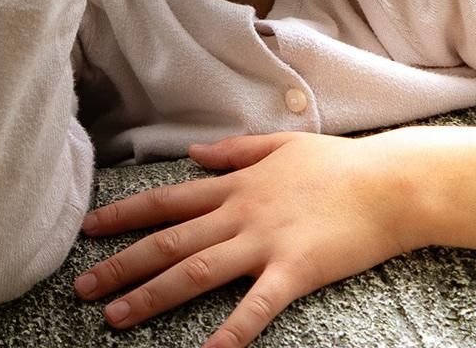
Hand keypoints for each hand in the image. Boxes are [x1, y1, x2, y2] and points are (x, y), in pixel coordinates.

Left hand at [74, 131, 419, 347]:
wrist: (392, 183)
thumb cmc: (340, 164)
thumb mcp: (278, 145)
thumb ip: (232, 151)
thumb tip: (193, 153)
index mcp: (232, 186)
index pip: (164, 202)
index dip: (122, 217)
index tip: (87, 231)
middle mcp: (238, 214)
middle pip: (167, 242)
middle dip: (121, 266)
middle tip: (82, 288)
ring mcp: (264, 243)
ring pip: (195, 272)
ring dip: (152, 296)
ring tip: (117, 317)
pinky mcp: (296, 271)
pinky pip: (256, 305)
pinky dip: (231, 330)